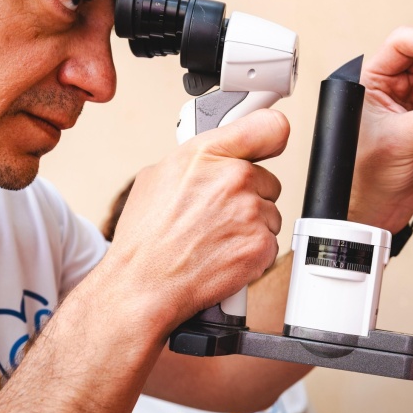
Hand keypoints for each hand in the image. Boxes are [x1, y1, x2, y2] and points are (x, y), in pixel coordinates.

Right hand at [107, 108, 288, 329]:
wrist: (143, 285)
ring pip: (268, 214)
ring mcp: (250, 212)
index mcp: (208, 154)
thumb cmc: (145, 237)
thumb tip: (214, 158)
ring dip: (250, 226)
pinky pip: (269, 242)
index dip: (269, 137)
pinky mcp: (261, 245)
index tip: (268, 143)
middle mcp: (234, 178)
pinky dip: (251, 252)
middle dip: (249, 195)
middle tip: (217, 213)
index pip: (269, 127)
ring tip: (214, 238)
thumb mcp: (158, 176)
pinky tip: (223, 255)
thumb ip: (197, 160)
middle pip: (267, 179)